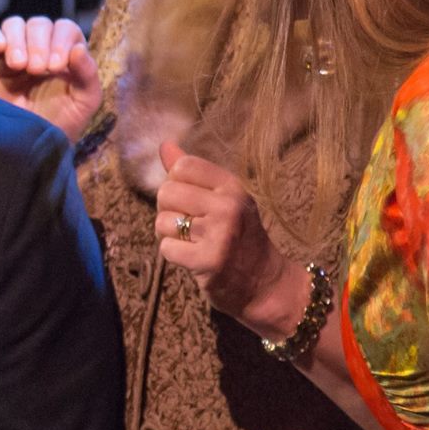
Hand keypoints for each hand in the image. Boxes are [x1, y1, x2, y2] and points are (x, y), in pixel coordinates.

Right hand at [0, 15, 102, 139]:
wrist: (28, 148)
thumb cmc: (60, 125)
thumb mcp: (84, 103)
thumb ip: (88, 75)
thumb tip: (78, 48)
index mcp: (68, 53)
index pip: (65, 29)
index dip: (61, 41)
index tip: (55, 67)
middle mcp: (42, 47)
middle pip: (39, 24)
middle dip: (38, 44)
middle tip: (36, 70)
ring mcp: (16, 50)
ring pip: (14, 24)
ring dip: (17, 40)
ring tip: (18, 65)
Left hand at [154, 141, 299, 334]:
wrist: (266, 284)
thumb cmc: (240, 238)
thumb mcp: (225, 200)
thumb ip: (194, 174)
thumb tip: (165, 145)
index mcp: (232, 186)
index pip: (182, 166)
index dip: (176, 184)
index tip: (190, 201)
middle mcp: (228, 206)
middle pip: (166, 192)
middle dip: (169, 211)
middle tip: (188, 226)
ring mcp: (220, 233)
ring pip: (162, 221)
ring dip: (170, 235)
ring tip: (191, 242)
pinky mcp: (208, 261)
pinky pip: (166, 249)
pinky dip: (173, 256)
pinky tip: (192, 258)